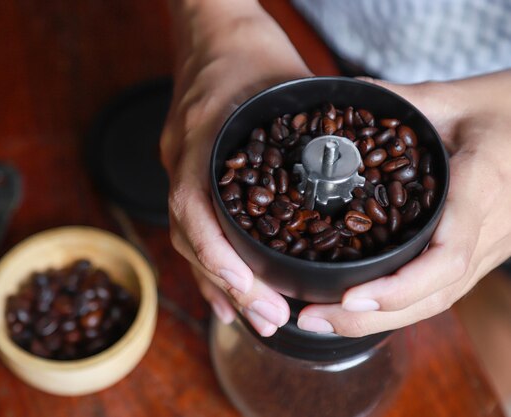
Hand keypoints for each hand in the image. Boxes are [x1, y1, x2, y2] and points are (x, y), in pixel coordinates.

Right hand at [161, 0, 312, 335]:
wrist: (210, 31)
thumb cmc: (248, 49)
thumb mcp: (288, 82)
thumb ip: (315, 125)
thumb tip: (360, 171)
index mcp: (203, 135)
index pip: (192, 203)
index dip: (216, 251)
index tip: (248, 286)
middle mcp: (182, 157)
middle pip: (190, 235)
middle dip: (228, 283)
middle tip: (271, 318)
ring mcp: (179, 165)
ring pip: (189, 237)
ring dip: (219, 282)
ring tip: (258, 318)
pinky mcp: (188, 172)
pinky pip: (192, 225)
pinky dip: (211, 263)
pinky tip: (229, 294)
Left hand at [297, 71, 510, 336]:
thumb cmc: (505, 108)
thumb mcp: (450, 97)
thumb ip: (395, 100)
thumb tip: (337, 97)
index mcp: (483, 187)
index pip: (448, 253)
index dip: (401, 284)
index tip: (351, 297)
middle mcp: (489, 230)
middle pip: (433, 294)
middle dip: (370, 317)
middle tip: (311, 318)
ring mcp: (487, 249)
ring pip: (436, 301)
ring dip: (377, 320)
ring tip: (319, 320)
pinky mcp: (477, 254)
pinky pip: (438, 290)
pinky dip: (396, 306)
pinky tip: (354, 308)